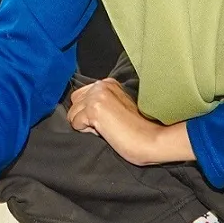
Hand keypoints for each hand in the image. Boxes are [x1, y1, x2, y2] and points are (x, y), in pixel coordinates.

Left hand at [67, 80, 195, 165]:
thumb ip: (101, 102)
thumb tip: (80, 111)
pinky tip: (105, 132)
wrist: (151, 139)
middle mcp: (101, 85)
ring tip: (107, 128)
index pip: (81, 95)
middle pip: (74, 103)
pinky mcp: (94, 109)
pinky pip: (75, 124)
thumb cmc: (137, 129)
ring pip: (72, 114)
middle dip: (84, 117)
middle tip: (106, 125)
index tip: (107, 120)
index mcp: (108, 83)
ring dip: (85, 125)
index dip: (89, 112)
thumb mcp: (117, 107)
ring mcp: (97, 96)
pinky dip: (87, 132)